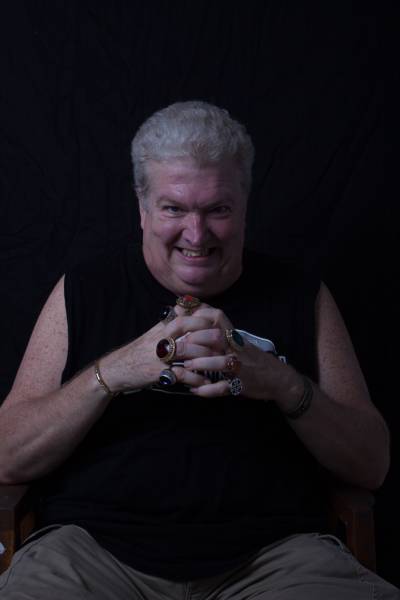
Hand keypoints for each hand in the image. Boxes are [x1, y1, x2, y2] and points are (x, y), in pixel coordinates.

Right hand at [101, 311, 216, 391]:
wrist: (117, 369)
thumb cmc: (139, 351)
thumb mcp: (154, 332)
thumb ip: (170, 320)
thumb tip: (187, 304)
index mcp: (161, 328)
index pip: (182, 315)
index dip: (200, 317)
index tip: (216, 321)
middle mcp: (160, 339)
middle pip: (186, 329)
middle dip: (207, 334)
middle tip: (223, 341)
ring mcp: (159, 356)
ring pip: (187, 351)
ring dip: (205, 357)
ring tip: (219, 362)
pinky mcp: (158, 373)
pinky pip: (180, 374)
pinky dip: (195, 378)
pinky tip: (205, 381)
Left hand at [172, 303, 300, 400]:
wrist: (276, 377)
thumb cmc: (249, 357)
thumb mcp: (234, 339)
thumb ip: (213, 326)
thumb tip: (185, 307)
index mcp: (233, 335)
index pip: (217, 317)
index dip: (198, 316)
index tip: (178, 320)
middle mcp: (236, 348)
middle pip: (215, 338)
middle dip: (192, 342)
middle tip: (171, 348)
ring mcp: (240, 367)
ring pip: (222, 362)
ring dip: (201, 364)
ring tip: (185, 368)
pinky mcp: (241, 385)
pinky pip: (224, 388)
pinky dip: (208, 390)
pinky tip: (195, 391)